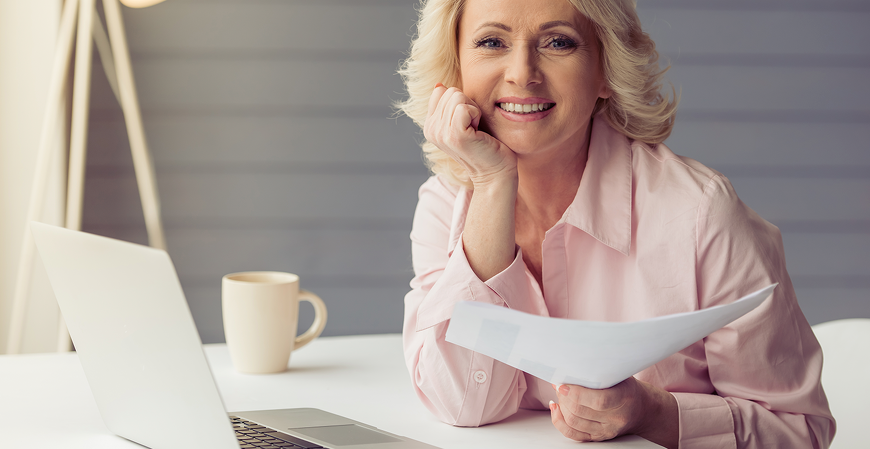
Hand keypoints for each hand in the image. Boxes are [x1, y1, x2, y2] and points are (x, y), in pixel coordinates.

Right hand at [423, 83, 516, 185]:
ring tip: (476, 130)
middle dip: (468, 105)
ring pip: (457, 97)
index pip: (442, 91)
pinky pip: (464, 107)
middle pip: (450, 92)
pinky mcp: (455, 136)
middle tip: (474, 128)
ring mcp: (441, 134)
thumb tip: (439, 85)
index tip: (467, 122)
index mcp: (430, 126)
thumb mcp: (463, 122)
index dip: (461, 102)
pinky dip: (476, 115)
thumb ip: (449, 105)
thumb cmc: (484, 146)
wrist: (494, 172)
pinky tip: (478, 131)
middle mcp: (431, 130)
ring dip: (473, 111)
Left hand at [549, 377, 677, 446]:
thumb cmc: (626, 387)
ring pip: (573, 423)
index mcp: (623, 399)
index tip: (562, 384)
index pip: (598, 400)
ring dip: (561, 406)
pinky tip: (556, 408)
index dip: (576, 393)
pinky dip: (559, 421)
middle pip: (580, 411)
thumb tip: (570, 366)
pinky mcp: (597, 437)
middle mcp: (615, 418)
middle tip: (559, 385)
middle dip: (564, 396)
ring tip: (560, 394)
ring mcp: (606, 431)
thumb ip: (598, 371)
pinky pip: (573, 434)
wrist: (640, 409)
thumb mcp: (619, 374)